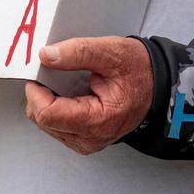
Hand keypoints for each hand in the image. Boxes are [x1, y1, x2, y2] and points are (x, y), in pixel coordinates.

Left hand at [25, 37, 153, 154]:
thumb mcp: (112, 52)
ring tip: (64, 83)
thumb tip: (46, 56)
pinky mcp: (82, 138)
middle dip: (39, 95)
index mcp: (98, 121)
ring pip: (44, 123)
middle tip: (50, 74)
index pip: (47, 114)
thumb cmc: (139, 71)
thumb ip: (78, 52)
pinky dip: (53, 106)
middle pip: (42, 120)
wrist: (157, 87)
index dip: (36, 92)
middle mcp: (90, 138)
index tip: (37, 73)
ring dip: (45, 100)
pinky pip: (54, 124)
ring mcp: (86, 141)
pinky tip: (66, 93)